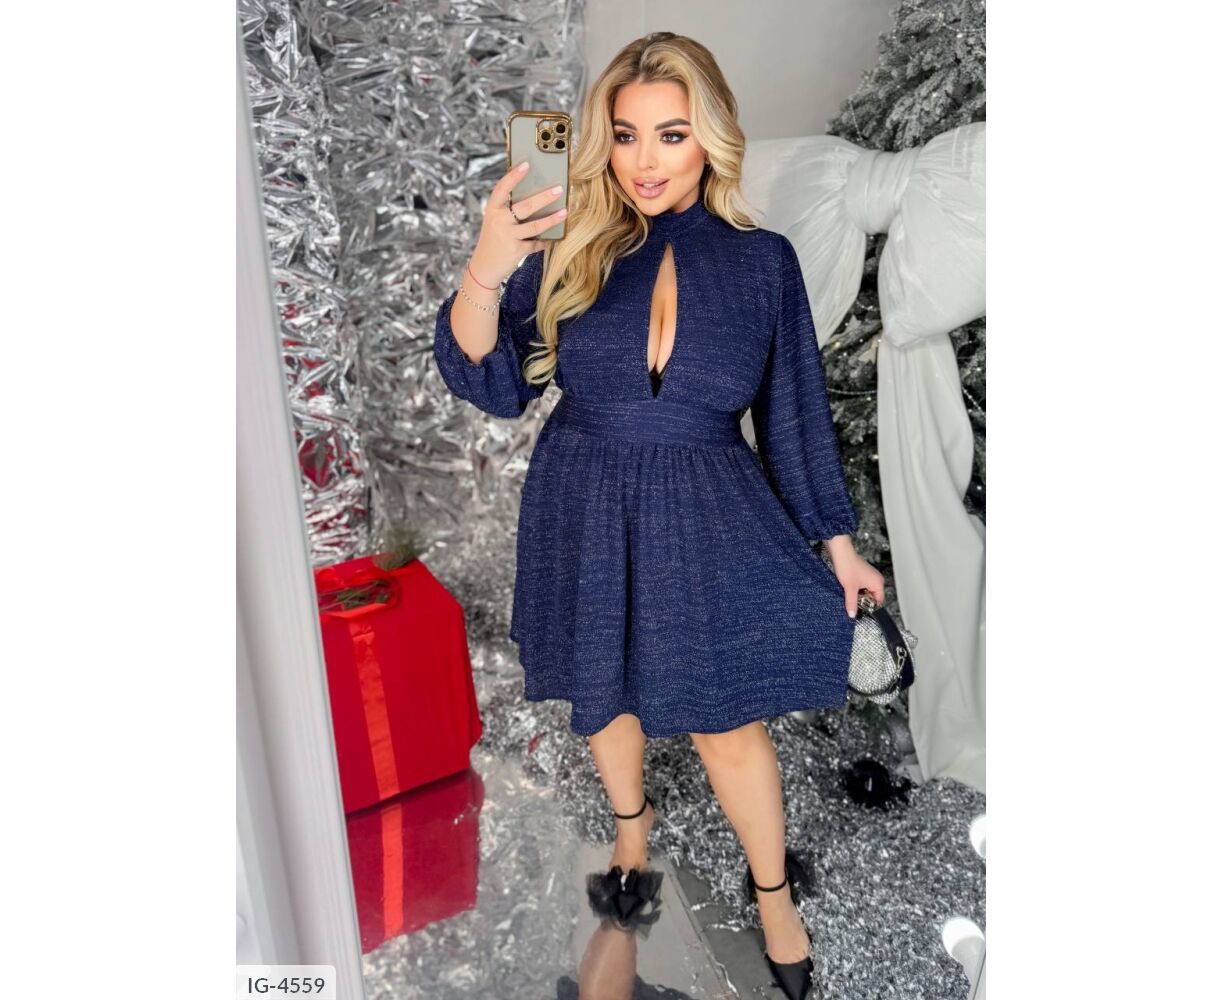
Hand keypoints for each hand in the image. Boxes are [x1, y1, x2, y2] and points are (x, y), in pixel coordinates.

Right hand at [469, 160, 568, 285]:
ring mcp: (507, 236)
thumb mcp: (495, 222)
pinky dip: (545, 241)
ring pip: (534, 226)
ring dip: (551, 219)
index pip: (502, 188)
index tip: (527, 164)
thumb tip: (536, 196)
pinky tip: (554, 238)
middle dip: (544, 197)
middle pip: (525, 206)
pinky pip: (536, 244)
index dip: (514, 176)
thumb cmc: (493, 240)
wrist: (483, 267)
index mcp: (492, 209)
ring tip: (564, 212)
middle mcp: (498, 221)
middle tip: (559, 189)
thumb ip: (508, 210)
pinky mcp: (516, 251)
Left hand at [824, 536, 884, 617]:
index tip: (861, 610)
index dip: (870, 607)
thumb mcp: (849, 588)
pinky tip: (848, 588)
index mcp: (878, 583)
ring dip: (858, 595)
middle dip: (863, 601)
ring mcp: (869, 576)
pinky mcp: (862, 574)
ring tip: (850, 593)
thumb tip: (852, 614)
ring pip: (865, 592)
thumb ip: (852, 603)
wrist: (840, 552)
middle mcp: (876, 579)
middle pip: (872, 597)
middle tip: (853, 601)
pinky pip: (861, 586)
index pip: (879, 601)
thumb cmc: (847, 565)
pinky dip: (855, 589)